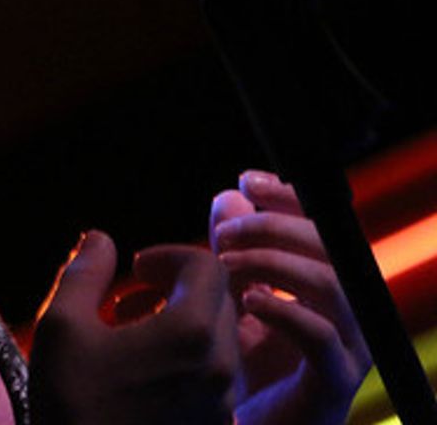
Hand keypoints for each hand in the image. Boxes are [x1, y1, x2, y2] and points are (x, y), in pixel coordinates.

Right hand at [30, 230, 237, 424]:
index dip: (168, 256)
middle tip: (132, 296)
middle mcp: (219, 366)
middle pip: (220, 300)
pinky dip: (187, 359)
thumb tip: (100, 239)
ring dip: (183, 323)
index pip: (206, 266)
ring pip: (220, 339)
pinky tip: (142, 374)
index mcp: (190, 332)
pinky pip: (215, 377)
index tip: (134, 270)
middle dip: (178, 287)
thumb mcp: (61, 325)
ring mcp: (221, 403)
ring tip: (132, 335)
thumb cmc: (71, 402)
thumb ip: (84, 272)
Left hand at [210, 170, 371, 424]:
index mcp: (323, 287)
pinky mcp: (331, 388)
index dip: (291, 197)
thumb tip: (229, 197)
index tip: (247, 181)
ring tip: (225, 264)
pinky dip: (286, 312)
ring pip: (332, 285)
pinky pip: (323, 341)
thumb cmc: (235, 368)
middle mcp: (344, 314)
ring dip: (276, 262)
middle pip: (332, 247)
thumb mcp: (226, 298)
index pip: (323, 226)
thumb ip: (230, 248)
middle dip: (275, 227)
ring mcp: (344, 351)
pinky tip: (248, 301)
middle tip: (223, 232)